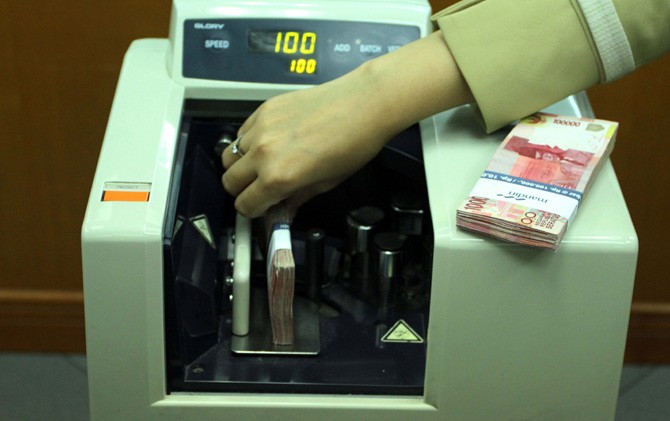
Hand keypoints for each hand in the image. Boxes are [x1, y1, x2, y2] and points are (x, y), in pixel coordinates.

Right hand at [221, 31, 472, 217]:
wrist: (363, 103)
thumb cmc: (353, 145)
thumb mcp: (326, 183)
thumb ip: (296, 199)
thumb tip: (283, 213)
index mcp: (278, 178)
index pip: (244, 205)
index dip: (254, 210)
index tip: (264, 207)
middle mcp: (261, 153)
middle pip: (229, 182)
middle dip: (242, 190)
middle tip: (261, 189)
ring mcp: (259, 129)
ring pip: (230, 156)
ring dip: (242, 166)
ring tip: (264, 164)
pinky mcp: (263, 109)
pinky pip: (241, 133)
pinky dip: (248, 142)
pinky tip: (270, 142)